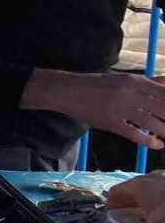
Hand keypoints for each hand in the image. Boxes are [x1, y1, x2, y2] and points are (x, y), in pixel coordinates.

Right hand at [23, 70, 164, 148]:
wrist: (67, 90)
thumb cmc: (96, 84)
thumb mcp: (123, 79)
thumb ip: (149, 82)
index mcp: (135, 80)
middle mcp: (130, 92)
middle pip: (164, 109)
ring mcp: (120, 108)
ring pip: (154, 123)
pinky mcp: (111, 122)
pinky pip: (136, 134)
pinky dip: (150, 141)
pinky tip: (156, 144)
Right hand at [107, 171, 164, 222]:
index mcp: (138, 186)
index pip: (114, 193)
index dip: (110, 206)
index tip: (111, 218)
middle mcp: (150, 179)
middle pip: (132, 193)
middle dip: (128, 207)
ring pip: (149, 194)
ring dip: (146, 207)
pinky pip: (163, 197)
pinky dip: (160, 207)